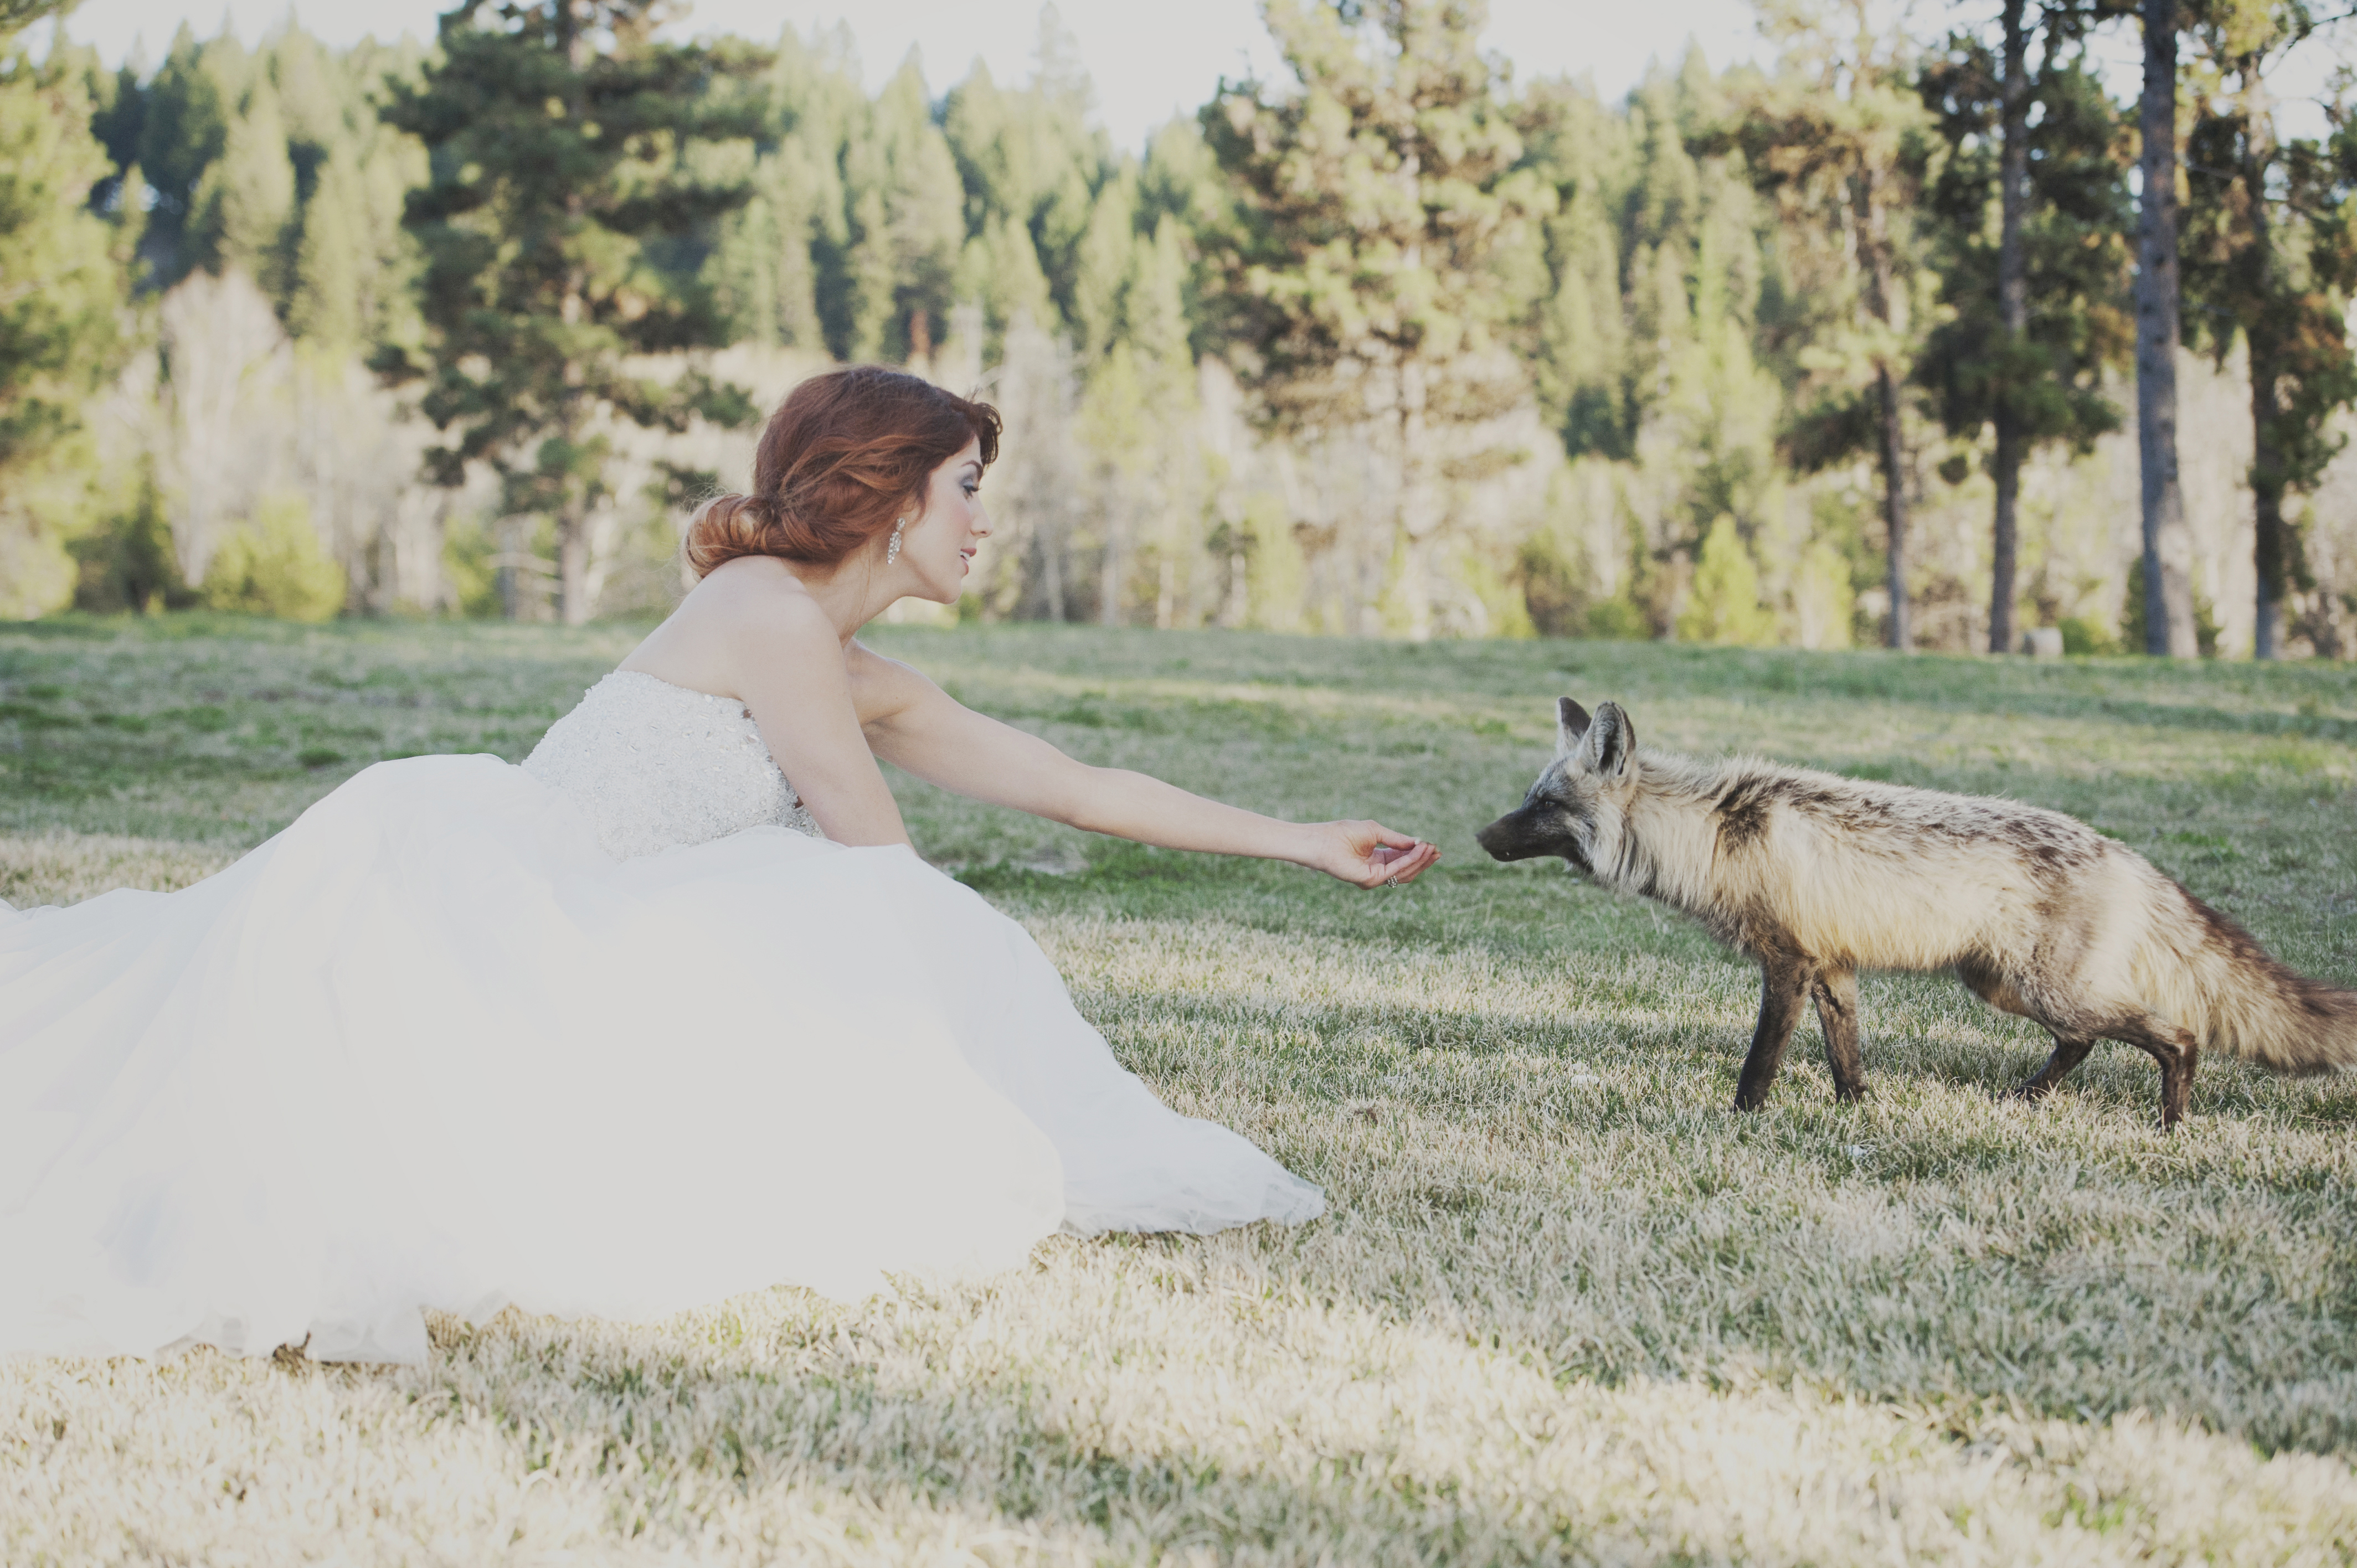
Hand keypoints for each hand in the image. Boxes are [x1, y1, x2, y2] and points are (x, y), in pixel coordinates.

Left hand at [1298, 820, 1440, 888]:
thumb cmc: (1343, 832)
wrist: (1323, 841)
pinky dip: (1407, 861)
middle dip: (1423, 859)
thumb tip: (1417, 842)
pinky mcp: (1370, 880)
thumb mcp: (1376, 832)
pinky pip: (1394, 871)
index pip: (1403, 858)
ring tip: (1430, 848)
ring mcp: (1374, 877)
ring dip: (1419, 860)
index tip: (1432, 845)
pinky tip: (1417, 850)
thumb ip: (1396, 839)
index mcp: (1378, 858)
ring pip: (1403, 872)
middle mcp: (1378, 870)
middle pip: (1407, 868)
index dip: (1419, 852)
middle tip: (1437, 850)